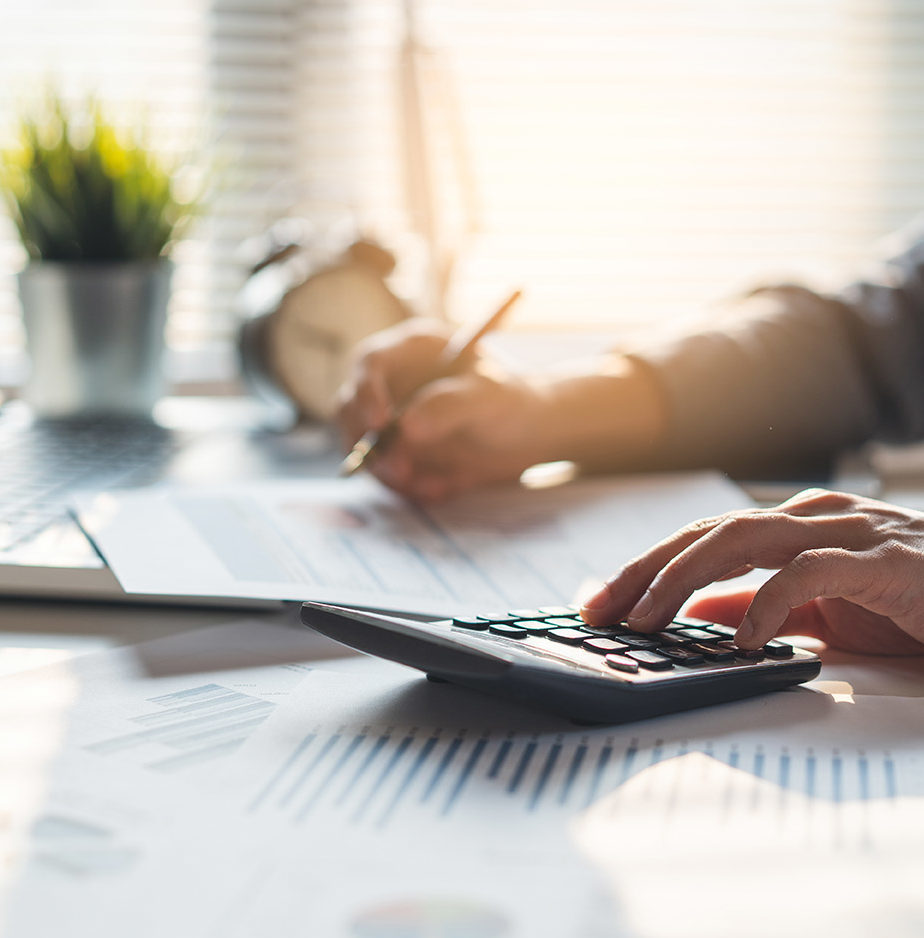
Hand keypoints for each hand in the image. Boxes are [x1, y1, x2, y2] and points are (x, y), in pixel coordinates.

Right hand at [336, 318, 554, 500]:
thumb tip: (406, 427)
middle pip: (351, 409)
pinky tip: (442, 488)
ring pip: (363, 447)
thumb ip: (450, 406)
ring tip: (433, 486)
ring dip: (389, 473)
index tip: (381, 426)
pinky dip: (407, 487)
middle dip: (370, 444)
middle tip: (401, 471)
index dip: (367, 393)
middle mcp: (392, 382)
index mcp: (411, 351)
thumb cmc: (511, 403)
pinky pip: (385, 473)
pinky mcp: (396, 451)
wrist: (528, 437)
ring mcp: (389, 418)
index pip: (370, 363)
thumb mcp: (489, 399)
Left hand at [581, 488, 923, 654]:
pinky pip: (810, 572)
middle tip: (601, 610)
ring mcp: (846, 531)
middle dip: (646, 571)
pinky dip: (768, 602)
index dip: (646, 567)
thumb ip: (761, 606)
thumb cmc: (909, 602)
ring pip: (743, 538)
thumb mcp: (818, 610)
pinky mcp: (882, 561)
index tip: (600, 601)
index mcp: (792, 526)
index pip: (701, 539)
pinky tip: (742, 639)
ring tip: (647, 619)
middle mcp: (810, 517)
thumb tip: (699, 614)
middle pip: (706, 534)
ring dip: (683, 579)